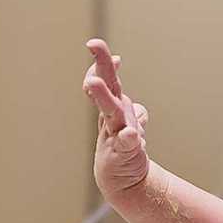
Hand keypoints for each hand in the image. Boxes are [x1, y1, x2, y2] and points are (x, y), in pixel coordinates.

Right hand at [82, 38, 149, 193]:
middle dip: (100, 66)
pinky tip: (131, 135)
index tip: (97, 46)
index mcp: (114, 106)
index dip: (103, 63)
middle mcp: (112, 116)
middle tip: (93, 44)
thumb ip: (124, 95)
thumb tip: (123, 76)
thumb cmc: (123, 145)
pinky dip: (128, 139)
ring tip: (92, 82)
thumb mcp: (125, 116)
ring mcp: (116, 134)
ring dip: (102, 96)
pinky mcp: (123, 153)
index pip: (108, 80)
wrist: (123, 178)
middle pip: (106, 87)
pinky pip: (126, 144)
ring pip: (110, 111)